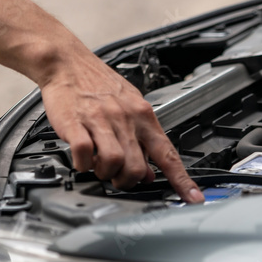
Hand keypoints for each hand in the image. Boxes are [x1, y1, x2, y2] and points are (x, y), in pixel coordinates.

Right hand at [38, 47, 203, 203]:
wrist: (68, 63)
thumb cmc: (98, 84)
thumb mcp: (131, 106)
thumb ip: (143, 139)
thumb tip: (152, 172)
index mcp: (143, 115)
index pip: (168, 153)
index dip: (182, 179)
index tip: (193, 199)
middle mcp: (125, 118)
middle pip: (138, 166)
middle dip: (129, 181)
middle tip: (119, 177)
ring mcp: (100, 120)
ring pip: (114, 162)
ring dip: (106, 174)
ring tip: (100, 167)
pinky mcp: (75, 123)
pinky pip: (84, 153)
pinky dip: (83, 164)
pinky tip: (83, 160)